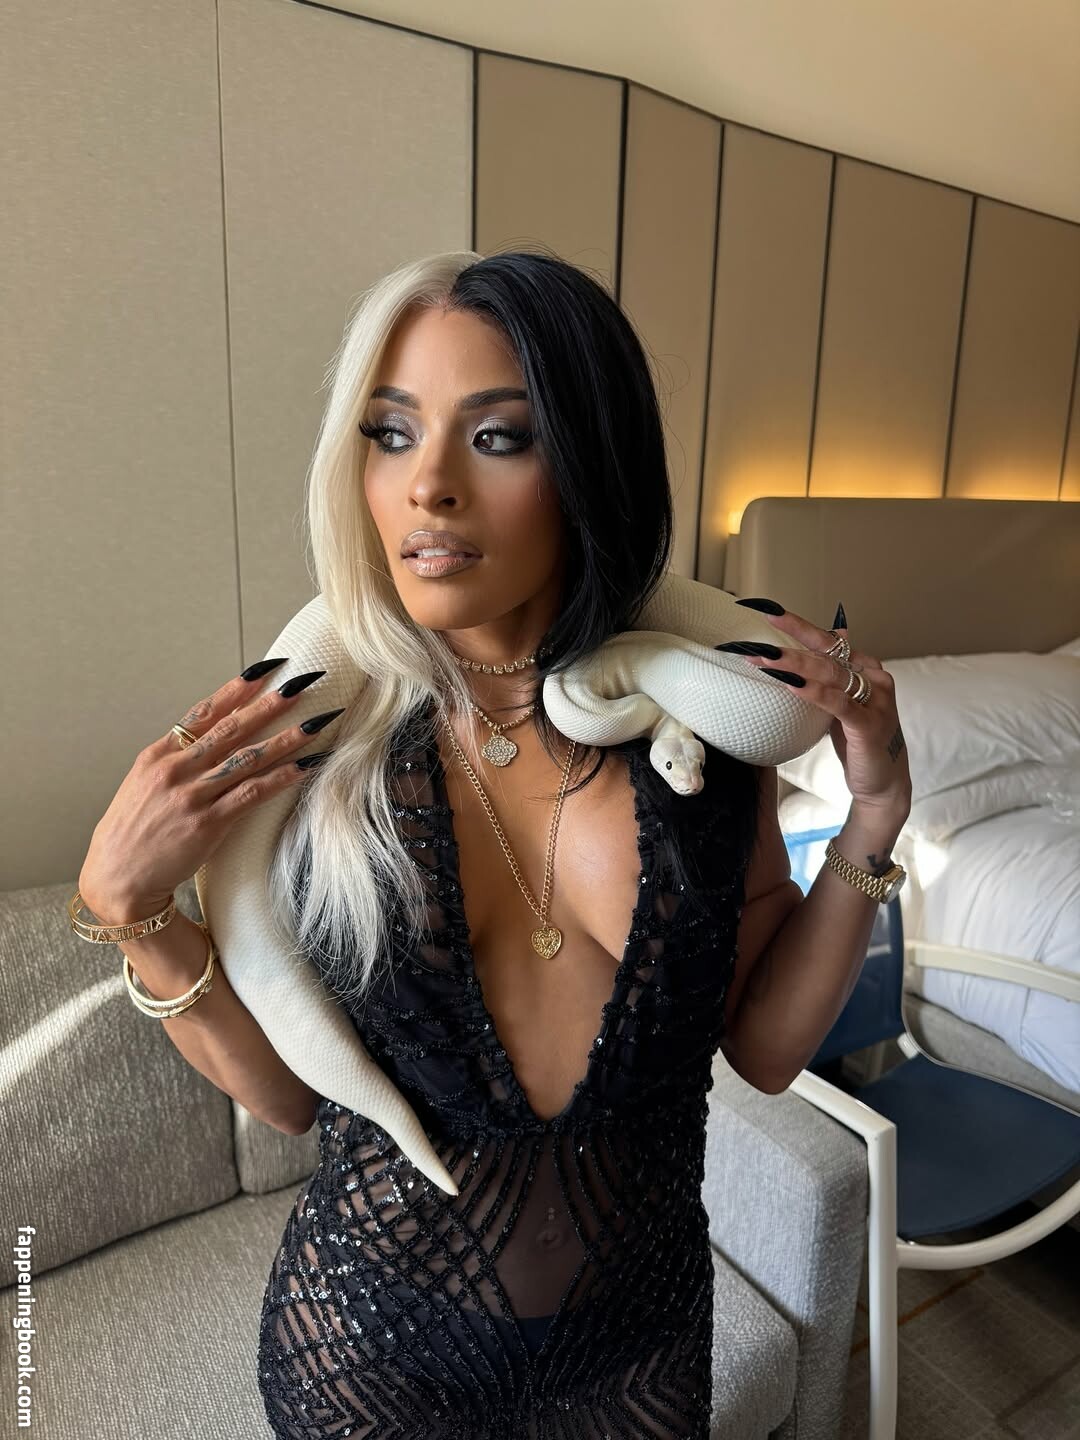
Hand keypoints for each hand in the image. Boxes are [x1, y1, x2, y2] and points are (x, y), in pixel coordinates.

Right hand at [78, 662, 342, 921]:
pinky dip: (280, 779)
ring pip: (247, 759)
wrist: (117, 876)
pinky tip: (304, 767)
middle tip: (300, 684)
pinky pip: (251, 795)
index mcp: (159, 755)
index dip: (237, 689)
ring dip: (286, 739)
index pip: (204, 712)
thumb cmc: (133, 829)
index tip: (265, 670)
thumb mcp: (144, 782)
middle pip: (231, 730)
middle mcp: (175, 770)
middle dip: (269, 705)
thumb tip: (214, 734)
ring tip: (315, 723)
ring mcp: (192, 797)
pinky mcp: (208, 825)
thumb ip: (177, 758)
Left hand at [728, 600, 911, 820]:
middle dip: (788, 646)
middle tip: (755, 642)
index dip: (798, 625)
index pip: (828, 641)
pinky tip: (792, 684)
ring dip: (795, 665)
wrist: (883, 782)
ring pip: (831, 675)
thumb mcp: (840, 704)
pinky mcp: (870, 726)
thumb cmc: (858, 740)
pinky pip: (839, 704)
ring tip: (765, 659)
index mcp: (865, 669)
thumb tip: (817, 645)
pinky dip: (815, 693)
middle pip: (826, 655)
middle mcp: (874, 678)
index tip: (768, 611)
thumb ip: (829, 677)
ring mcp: (875, 701)